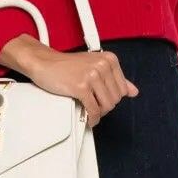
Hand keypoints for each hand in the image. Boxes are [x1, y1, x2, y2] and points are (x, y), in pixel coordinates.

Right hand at [0, 35, 138, 126]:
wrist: (44, 63)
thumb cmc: (66, 65)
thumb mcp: (94, 66)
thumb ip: (115, 78)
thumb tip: (133, 90)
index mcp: (109, 59)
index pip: (122, 89)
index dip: (112, 98)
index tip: (103, 99)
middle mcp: (102, 66)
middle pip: (115, 99)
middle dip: (105, 106)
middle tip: (94, 105)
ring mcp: (92, 76)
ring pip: (106, 106)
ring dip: (98, 113)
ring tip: (90, 110)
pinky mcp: (81, 87)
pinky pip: (93, 110)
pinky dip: (91, 118)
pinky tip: (88, 117)